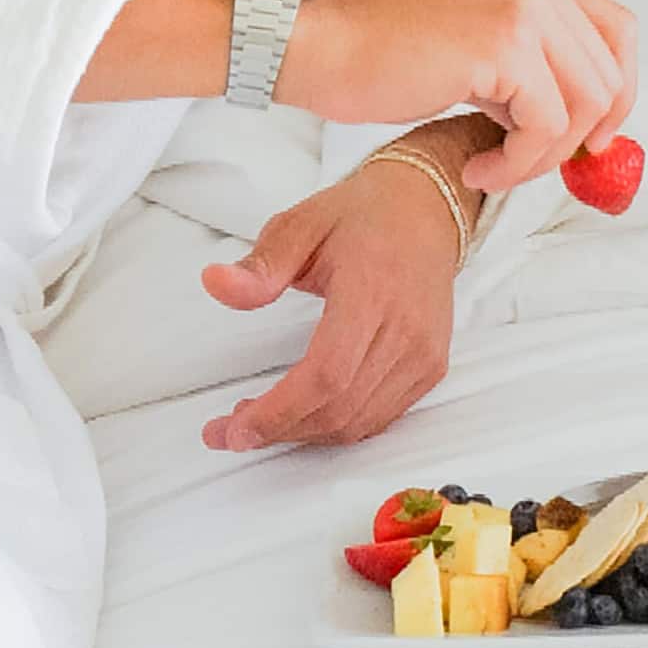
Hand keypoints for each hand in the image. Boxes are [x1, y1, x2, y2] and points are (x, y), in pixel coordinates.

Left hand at [198, 161, 457, 449]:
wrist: (425, 213)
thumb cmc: (362, 219)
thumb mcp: (301, 225)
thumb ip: (261, 265)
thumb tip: (217, 284)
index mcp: (372, 293)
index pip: (326, 374)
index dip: (279, 412)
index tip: (236, 429)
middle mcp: (406, 331)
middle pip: (339, 408)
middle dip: (279, 430)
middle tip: (231, 431)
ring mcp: (424, 354)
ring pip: (359, 422)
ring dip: (305, 434)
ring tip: (260, 420)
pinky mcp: (431, 367)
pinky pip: (381, 417)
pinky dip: (337, 427)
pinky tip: (304, 414)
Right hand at [281, 0, 637, 191]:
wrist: (324, 48)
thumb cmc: (388, 53)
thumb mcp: (482, 44)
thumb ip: (535, 67)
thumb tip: (589, 125)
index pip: (619, 34)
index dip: (620, 95)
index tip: (595, 137)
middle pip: (609, 79)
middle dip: (577, 138)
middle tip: (530, 163)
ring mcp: (523, 8)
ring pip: (585, 108)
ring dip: (543, 157)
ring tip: (496, 167)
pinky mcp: (504, 47)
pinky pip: (545, 128)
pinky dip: (518, 165)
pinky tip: (481, 169)